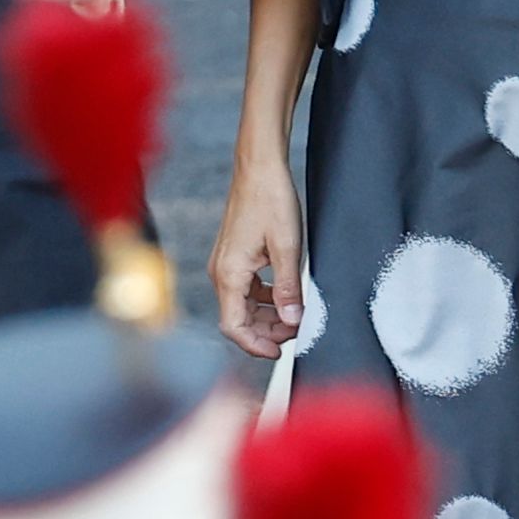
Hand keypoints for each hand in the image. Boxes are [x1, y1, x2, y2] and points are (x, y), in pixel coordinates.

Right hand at [209, 147, 306, 360]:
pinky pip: (246, 289)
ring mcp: (226, 264)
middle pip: (238, 320)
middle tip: (296, 332)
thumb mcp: (287, 246)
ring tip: (295, 316)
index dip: (255, 345)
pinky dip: (265, 299)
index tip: (280, 352)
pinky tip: (286, 295)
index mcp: (230, 273)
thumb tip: (292, 320)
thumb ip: (288, 287)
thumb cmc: (270, 199)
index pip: (234, 327)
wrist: (259, 166)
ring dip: (267, 316)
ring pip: (243, 306)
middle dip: (266, 332)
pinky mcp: (234, 257)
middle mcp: (222, 272)